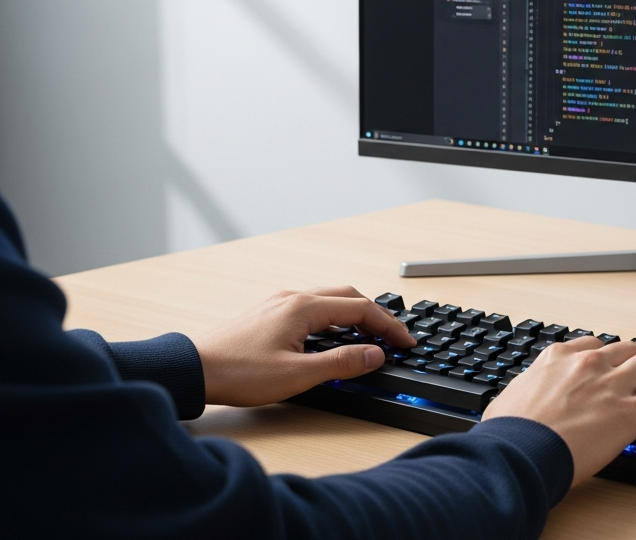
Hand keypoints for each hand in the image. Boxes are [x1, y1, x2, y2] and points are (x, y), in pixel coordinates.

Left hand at [192, 286, 415, 406]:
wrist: (194, 371)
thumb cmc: (239, 372)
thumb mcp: (298, 374)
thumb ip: (341, 363)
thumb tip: (374, 353)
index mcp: (304, 307)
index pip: (362, 308)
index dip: (389, 327)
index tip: (405, 342)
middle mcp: (292, 298)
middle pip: (348, 296)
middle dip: (375, 315)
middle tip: (392, 337)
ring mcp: (278, 304)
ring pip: (329, 299)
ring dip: (354, 314)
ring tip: (368, 336)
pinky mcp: (268, 314)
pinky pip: (312, 307)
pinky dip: (333, 317)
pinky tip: (332, 336)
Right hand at [483, 337, 635, 484]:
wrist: (519, 453)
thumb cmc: (509, 434)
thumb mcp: (509, 399)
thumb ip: (525, 392)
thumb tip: (519, 401)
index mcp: (558, 359)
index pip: (592, 346)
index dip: (607, 357)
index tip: (611, 366)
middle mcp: (589, 364)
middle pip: (627, 348)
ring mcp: (612, 386)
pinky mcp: (632, 412)